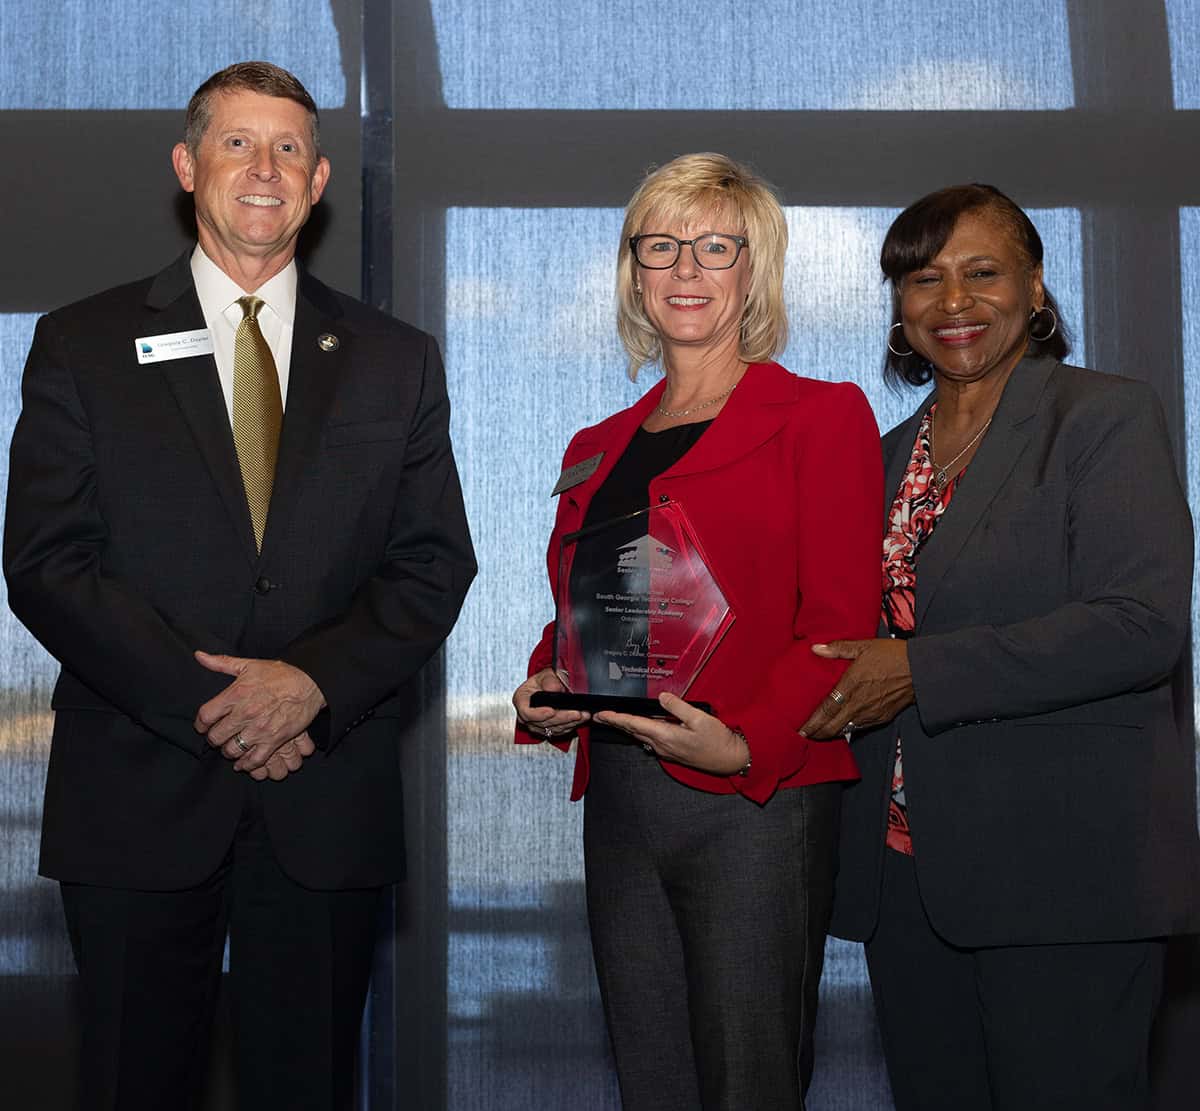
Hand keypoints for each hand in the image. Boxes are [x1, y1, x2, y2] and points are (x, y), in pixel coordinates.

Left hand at [194, 652, 326, 772]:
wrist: (310, 683)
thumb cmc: (280, 674)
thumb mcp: (249, 665)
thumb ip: (221, 663)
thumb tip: (199, 656)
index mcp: (236, 694)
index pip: (205, 716)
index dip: (200, 724)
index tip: (203, 726)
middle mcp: (245, 713)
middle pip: (216, 736)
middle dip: (214, 739)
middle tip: (218, 737)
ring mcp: (259, 729)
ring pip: (232, 750)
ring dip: (228, 751)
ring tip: (231, 748)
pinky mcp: (275, 740)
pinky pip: (254, 759)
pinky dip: (246, 764)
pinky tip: (243, 762)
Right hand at [513, 667, 589, 739]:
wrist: (548, 686)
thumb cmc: (543, 680)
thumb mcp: (545, 674)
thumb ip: (549, 680)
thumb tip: (553, 689)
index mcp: (521, 700)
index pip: (526, 712)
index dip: (539, 714)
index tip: (552, 711)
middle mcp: (526, 715)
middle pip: (543, 722)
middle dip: (562, 718)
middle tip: (576, 713)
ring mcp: (536, 724)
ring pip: (553, 729)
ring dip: (570, 723)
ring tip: (583, 715)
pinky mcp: (547, 730)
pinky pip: (559, 731)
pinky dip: (571, 725)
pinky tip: (580, 719)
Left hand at [595, 692, 749, 775]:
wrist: (728, 759)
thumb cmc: (717, 740)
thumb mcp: (699, 718)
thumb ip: (678, 706)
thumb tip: (661, 698)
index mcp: (665, 735)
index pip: (634, 724)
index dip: (615, 718)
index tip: (601, 715)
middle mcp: (662, 745)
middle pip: (632, 731)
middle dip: (615, 723)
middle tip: (599, 716)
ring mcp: (666, 750)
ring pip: (640, 735)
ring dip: (626, 727)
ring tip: (614, 719)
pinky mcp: (671, 751)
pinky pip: (650, 739)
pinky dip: (639, 731)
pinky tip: (638, 725)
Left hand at [800, 638, 914, 739]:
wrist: (921, 670)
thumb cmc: (892, 655)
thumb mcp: (864, 646)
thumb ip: (838, 648)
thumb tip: (815, 648)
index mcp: (851, 685)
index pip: (826, 709)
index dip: (812, 722)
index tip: (799, 729)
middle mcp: (859, 703)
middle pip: (832, 726)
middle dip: (817, 733)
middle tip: (803, 735)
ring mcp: (871, 713)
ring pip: (845, 729)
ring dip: (830, 732)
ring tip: (818, 732)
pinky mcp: (881, 718)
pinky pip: (859, 727)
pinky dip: (846, 729)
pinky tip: (840, 726)